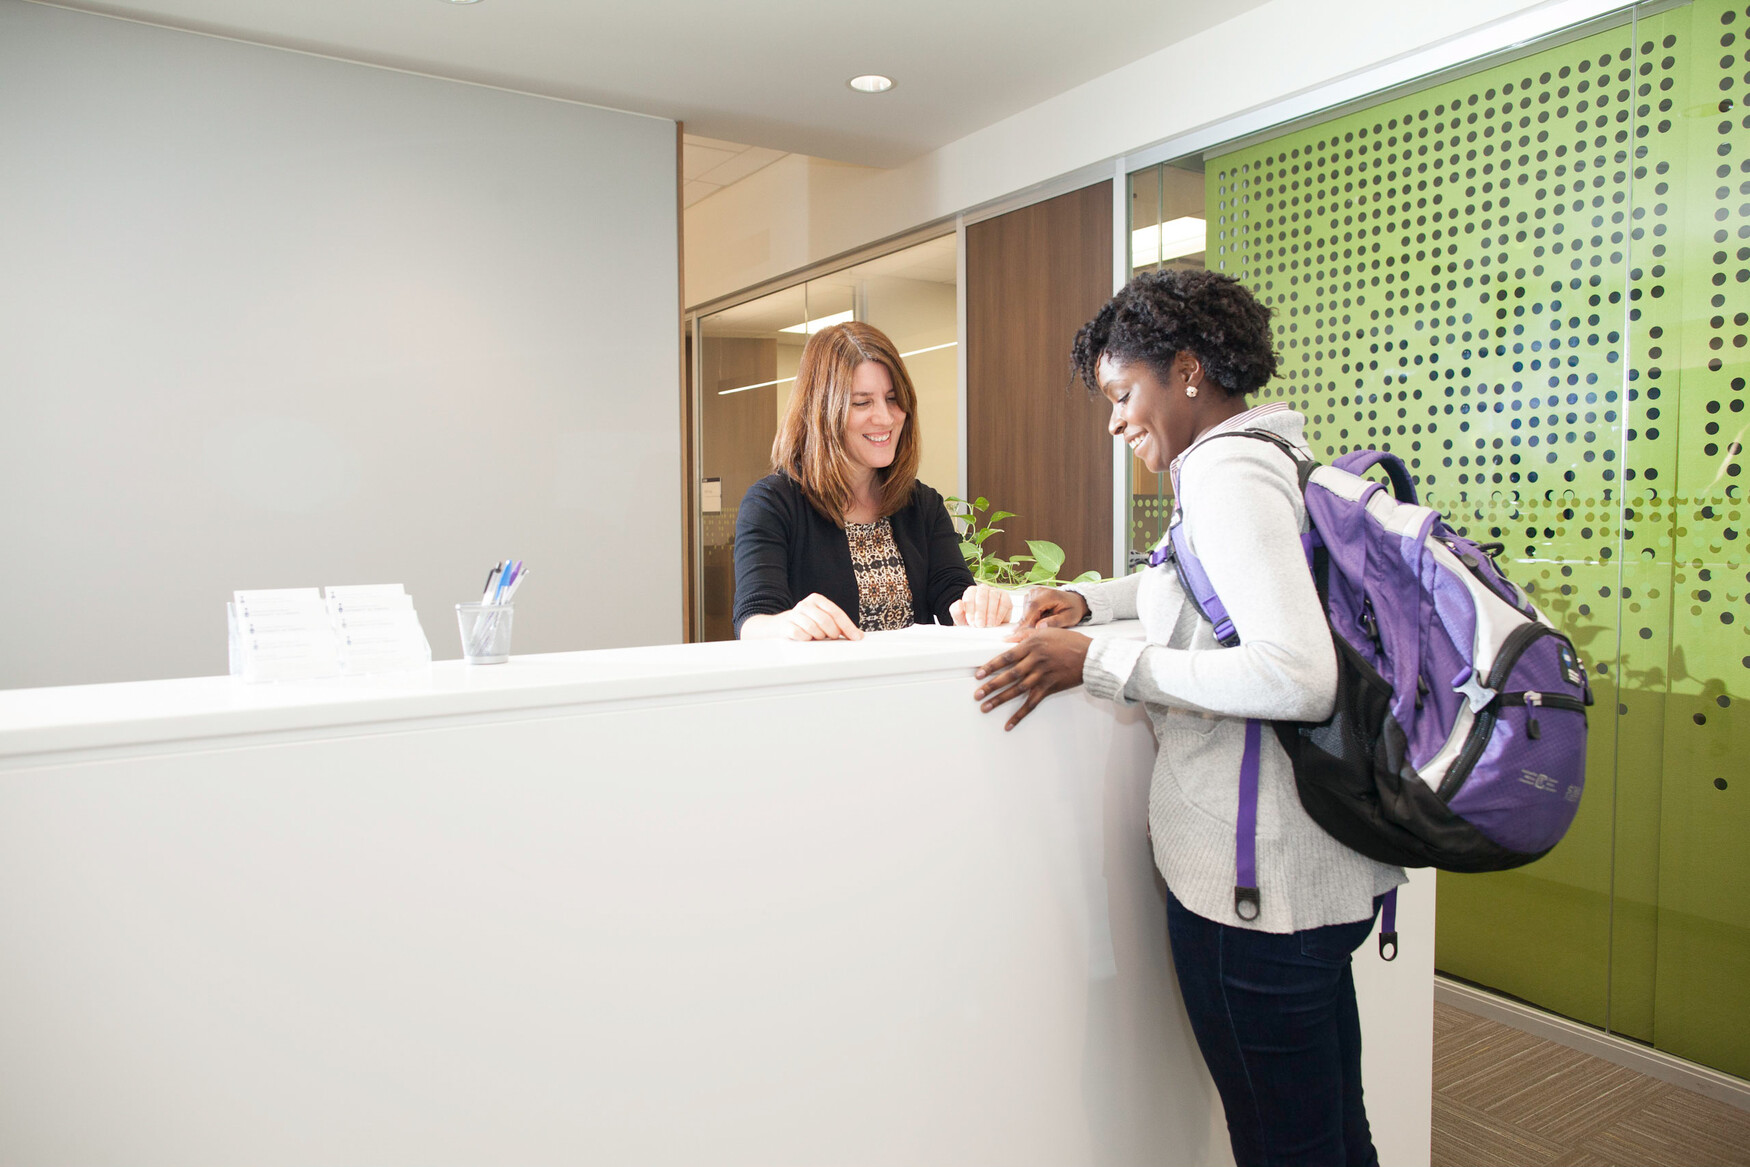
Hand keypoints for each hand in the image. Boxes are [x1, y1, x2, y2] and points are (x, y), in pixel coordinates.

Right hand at [765, 593, 862, 640]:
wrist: (777, 626)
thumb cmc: (804, 623)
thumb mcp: (821, 619)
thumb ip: (839, 624)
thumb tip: (858, 635)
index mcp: (816, 599)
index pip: (836, 613)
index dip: (848, 627)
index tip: (856, 637)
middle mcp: (805, 604)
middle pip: (826, 621)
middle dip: (832, 633)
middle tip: (831, 637)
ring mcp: (795, 614)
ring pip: (814, 629)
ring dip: (818, 637)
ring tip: (816, 636)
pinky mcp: (786, 626)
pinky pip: (802, 636)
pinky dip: (807, 639)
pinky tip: (805, 638)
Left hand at [949, 584, 1013, 626]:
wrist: (984, 624)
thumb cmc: (972, 619)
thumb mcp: (960, 617)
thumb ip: (956, 610)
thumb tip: (959, 604)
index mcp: (971, 591)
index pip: (970, 597)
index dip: (971, 610)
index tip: (972, 622)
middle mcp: (983, 589)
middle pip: (982, 596)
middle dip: (981, 612)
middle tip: (980, 625)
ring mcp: (995, 592)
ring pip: (993, 597)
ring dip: (991, 613)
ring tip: (988, 625)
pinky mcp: (1005, 597)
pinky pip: (1004, 602)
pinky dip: (1000, 613)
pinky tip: (996, 622)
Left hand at [972, 628, 1091, 730]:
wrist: (1090, 657)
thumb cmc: (1069, 642)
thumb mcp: (1046, 632)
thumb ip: (1024, 635)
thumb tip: (1006, 640)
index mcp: (1032, 645)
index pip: (1006, 657)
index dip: (991, 666)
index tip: (978, 674)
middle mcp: (1035, 661)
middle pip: (1009, 675)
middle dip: (991, 685)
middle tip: (977, 694)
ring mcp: (1042, 676)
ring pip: (1017, 690)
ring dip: (1000, 700)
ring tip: (985, 707)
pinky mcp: (1049, 688)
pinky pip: (1032, 703)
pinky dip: (1020, 715)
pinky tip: (1009, 723)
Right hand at [1007, 587, 1089, 639]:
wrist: (1073, 601)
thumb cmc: (1073, 609)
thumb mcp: (1069, 618)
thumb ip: (1055, 622)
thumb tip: (1039, 627)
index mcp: (1050, 594)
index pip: (1033, 606)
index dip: (1026, 619)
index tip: (1020, 631)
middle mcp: (1039, 591)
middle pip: (1027, 609)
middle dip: (1027, 624)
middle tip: (1031, 636)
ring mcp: (1033, 593)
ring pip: (1025, 611)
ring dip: (1029, 621)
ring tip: (1042, 626)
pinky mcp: (1030, 597)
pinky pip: (1025, 610)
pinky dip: (1030, 618)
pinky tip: (1039, 621)